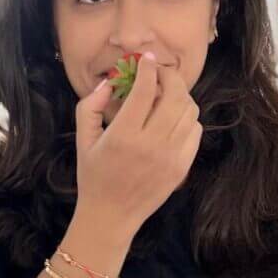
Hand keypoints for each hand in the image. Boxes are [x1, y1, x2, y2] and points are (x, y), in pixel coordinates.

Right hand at [73, 55, 201, 232]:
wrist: (110, 216)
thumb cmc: (93, 176)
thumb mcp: (83, 140)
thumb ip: (91, 106)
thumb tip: (110, 82)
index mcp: (123, 136)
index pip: (145, 89)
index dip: (147, 68)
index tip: (145, 61)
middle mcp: (151, 145)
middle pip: (175, 95)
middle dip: (169, 76)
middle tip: (160, 73)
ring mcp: (170, 157)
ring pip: (189, 111)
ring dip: (179, 96)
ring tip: (166, 96)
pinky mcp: (181, 167)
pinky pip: (195, 131)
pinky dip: (187, 118)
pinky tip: (173, 119)